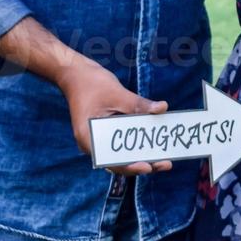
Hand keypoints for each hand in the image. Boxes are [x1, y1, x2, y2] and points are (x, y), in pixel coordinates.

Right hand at [57, 59, 172, 175]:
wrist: (75, 74)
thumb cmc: (92, 83)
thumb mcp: (118, 94)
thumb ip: (140, 105)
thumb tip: (162, 108)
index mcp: (89, 139)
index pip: (111, 161)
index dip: (131, 166)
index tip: (149, 166)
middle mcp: (92, 144)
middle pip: (119, 161)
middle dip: (142, 163)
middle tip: (165, 164)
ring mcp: (97, 139)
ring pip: (120, 153)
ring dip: (140, 154)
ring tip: (163, 157)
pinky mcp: (103, 132)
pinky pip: (120, 142)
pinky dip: (135, 143)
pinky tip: (152, 141)